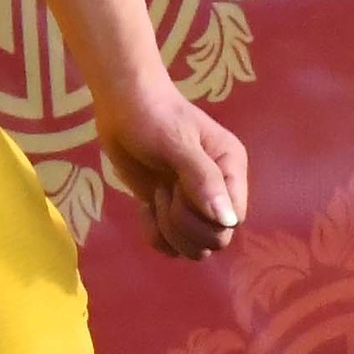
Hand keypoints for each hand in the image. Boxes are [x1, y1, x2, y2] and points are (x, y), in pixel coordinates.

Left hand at [98, 85, 247, 260]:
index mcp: (230, 169)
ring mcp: (194, 204)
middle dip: (184, 224)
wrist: (121, 105)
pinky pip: (171, 245)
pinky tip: (144, 208)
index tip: (178, 189)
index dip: (204, 218)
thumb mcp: (177, 143)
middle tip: (164, 191)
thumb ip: (203, 180)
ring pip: (195, 248)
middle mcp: (219, 191)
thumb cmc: (152, 115)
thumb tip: (227, 220)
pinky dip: (155, 234)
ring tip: (156, 196)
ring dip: (169, 230)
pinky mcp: (170, 212)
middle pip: (215, 238)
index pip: (232, 219)